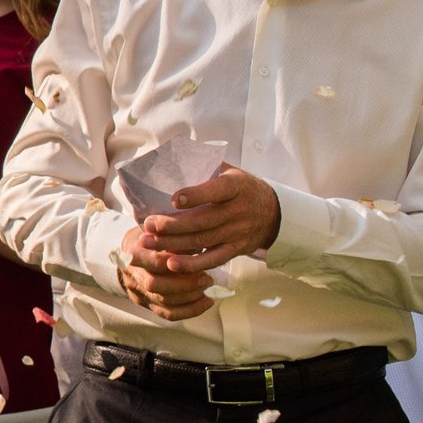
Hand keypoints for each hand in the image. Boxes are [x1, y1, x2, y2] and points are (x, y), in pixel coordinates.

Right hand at [115, 230, 222, 320]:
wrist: (133, 252)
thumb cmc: (153, 237)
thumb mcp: (161, 229)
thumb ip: (175, 236)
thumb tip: (199, 241)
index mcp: (132, 251)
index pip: (155, 261)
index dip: (179, 264)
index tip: (200, 261)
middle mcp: (131, 273)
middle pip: (155, 285)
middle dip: (185, 285)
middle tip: (207, 279)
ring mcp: (137, 290)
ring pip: (163, 301)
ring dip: (190, 297)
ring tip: (207, 290)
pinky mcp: (146, 303)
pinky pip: (167, 314)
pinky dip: (190, 310)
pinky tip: (206, 302)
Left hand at [140, 166, 281, 272]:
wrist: (274, 213)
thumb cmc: (241, 188)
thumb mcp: (231, 172)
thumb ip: (205, 166)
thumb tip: (168, 157)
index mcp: (236, 187)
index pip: (218, 190)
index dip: (197, 195)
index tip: (173, 199)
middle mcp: (239, 210)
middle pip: (204, 220)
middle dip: (173, 224)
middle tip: (148, 223)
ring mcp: (239, 232)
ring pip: (204, 240)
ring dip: (174, 243)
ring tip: (148, 242)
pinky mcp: (237, 249)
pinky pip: (214, 259)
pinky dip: (193, 264)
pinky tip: (172, 264)